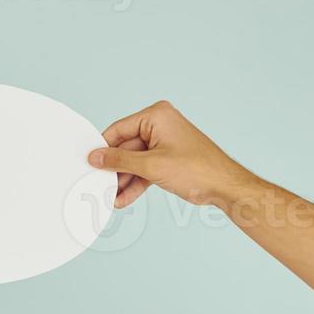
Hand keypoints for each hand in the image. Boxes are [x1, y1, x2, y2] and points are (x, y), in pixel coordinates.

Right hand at [88, 100, 254, 209]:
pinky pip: (143, 169)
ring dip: (123, 181)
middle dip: (114, 171)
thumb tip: (95, 157)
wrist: (224, 186)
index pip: (118, 130)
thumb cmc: (197, 169)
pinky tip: (124, 198)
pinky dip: (135, 183)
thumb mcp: (151, 166)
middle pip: (124, 148)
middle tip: (99, 186)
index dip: (103, 149)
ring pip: (133, 161)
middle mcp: (159, 125)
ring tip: (113, 198)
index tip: (89, 165)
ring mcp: (163, 142)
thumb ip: (119, 161)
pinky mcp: (166, 158)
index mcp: (156, 115)